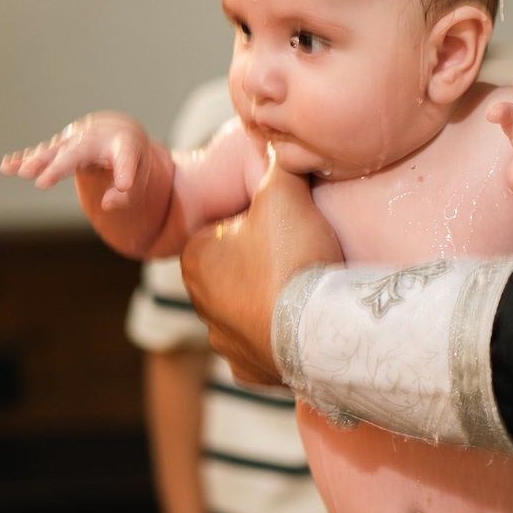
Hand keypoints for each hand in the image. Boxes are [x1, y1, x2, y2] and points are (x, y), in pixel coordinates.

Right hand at [0, 113, 150, 207]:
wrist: (116, 130)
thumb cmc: (129, 156)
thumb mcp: (140, 176)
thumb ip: (128, 194)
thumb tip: (107, 204)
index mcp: (124, 144)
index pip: (126, 159)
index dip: (125, 172)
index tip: (124, 185)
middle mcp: (95, 139)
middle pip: (77, 153)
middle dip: (58, 166)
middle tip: (42, 182)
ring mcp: (74, 141)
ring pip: (53, 151)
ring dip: (36, 161)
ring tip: (20, 172)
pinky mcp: (61, 147)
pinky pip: (42, 153)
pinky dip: (24, 158)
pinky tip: (7, 166)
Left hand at [180, 148, 342, 386]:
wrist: (316, 332)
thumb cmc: (291, 258)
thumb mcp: (285, 194)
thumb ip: (278, 164)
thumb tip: (278, 141)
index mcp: (195, 258)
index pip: (224, 227)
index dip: (258, 220)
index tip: (288, 222)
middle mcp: (201, 304)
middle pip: (235, 270)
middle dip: (262, 261)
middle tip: (302, 254)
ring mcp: (225, 343)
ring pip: (248, 311)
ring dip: (271, 302)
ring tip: (306, 291)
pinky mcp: (251, 372)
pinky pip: (265, 348)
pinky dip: (281, 338)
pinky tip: (303, 327)